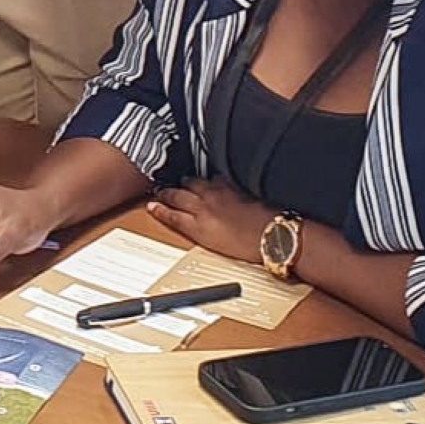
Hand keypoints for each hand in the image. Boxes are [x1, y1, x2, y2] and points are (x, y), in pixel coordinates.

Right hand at [146, 178, 271, 264]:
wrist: (273, 235)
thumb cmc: (249, 246)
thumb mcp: (216, 246)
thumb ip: (198, 232)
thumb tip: (186, 225)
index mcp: (198, 225)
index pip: (171, 214)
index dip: (159, 209)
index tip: (151, 205)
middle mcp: (204, 206)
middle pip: (178, 195)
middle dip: (166, 192)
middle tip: (159, 191)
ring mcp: (218, 194)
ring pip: (193, 182)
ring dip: (184, 182)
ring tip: (180, 182)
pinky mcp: (233, 186)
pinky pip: (214, 177)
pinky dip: (207, 178)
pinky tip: (208, 178)